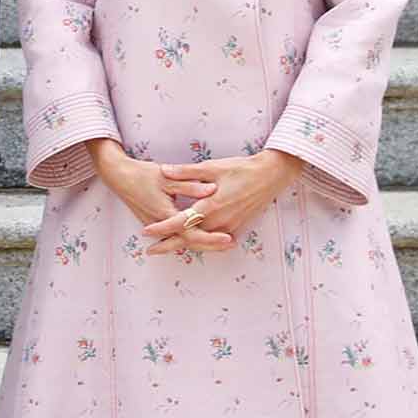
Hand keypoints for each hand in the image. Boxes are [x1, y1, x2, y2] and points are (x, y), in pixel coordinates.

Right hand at [87, 138, 230, 250]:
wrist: (119, 177)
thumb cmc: (142, 174)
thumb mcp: (166, 175)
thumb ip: (190, 184)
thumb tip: (211, 189)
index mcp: (166, 213)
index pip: (192, 233)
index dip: (211, 237)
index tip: (228, 238)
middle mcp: (162, 225)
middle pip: (190, 242)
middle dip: (211, 244)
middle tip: (231, 243)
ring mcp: (157, 227)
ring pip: (182, 241)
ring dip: (201, 243)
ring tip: (221, 242)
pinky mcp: (155, 224)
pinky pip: (175, 236)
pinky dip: (189, 238)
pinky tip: (201, 235)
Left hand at [142, 149, 302, 256]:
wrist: (270, 176)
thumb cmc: (241, 169)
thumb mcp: (212, 167)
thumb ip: (186, 172)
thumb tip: (164, 171)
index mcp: (210, 206)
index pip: (180, 221)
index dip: (162, 228)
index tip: (147, 231)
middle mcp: (219, 221)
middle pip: (188, 239)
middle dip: (168, 246)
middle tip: (150, 251)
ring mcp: (229, 227)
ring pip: (201, 242)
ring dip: (184, 246)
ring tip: (167, 249)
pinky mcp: (237, 228)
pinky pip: (214, 240)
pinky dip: (201, 243)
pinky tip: (192, 244)